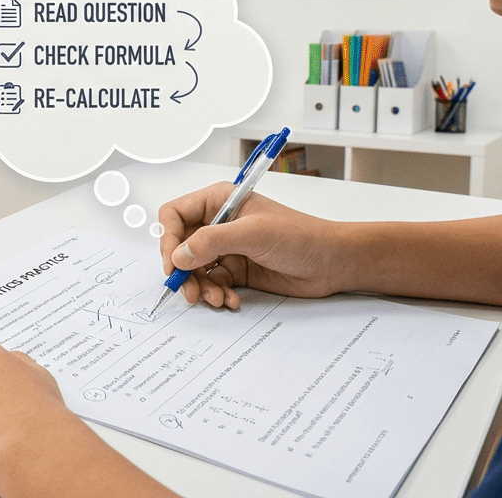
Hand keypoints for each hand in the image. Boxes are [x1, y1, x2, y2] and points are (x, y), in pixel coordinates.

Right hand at [158, 182, 349, 308]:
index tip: (173, 262)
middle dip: (183, 270)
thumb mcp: (253, 234)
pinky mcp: (236, 270)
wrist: (332, 262)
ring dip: (201, 287)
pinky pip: (213, 284)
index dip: (169, 238)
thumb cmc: (301, 236)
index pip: (175, 215)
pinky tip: (231, 300)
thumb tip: (179, 255)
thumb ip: (211, 241)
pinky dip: (217, 294)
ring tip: (216, 299)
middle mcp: (218, 223)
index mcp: (219, 201)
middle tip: (188, 290)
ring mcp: (227, 248)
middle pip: (181, 246)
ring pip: (195, 269)